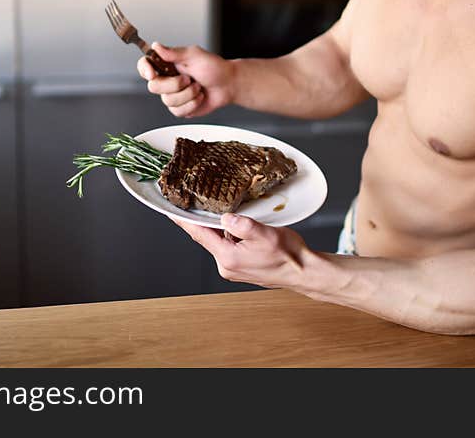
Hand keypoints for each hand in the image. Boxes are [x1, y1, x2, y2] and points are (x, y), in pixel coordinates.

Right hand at [137, 42, 234, 117]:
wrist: (228, 84)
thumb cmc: (214, 67)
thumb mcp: (194, 55)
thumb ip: (174, 52)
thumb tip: (156, 46)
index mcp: (167, 64)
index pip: (145, 65)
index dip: (144, 70)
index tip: (153, 74)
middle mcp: (167, 80)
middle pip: (154, 87)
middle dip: (174, 85)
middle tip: (189, 79)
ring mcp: (173, 95)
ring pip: (167, 101)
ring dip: (188, 95)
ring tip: (198, 88)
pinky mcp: (180, 108)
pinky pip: (177, 112)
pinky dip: (192, 105)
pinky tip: (199, 98)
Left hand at [172, 213, 309, 289]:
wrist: (304, 272)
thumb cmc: (288, 256)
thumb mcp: (265, 234)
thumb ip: (242, 224)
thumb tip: (224, 217)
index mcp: (228, 257)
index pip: (199, 234)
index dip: (183, 221)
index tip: (171, 210)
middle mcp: (227, 265)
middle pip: (208, 236)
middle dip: (208, 220)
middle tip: (202, 201)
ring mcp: (233, 267)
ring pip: (221, 240)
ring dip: (224, 228)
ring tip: (236, 216)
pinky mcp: (241, 266)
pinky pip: (230, 245)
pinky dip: (233, 235)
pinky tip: (245, 228)